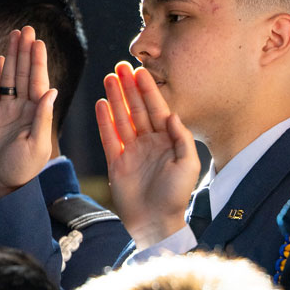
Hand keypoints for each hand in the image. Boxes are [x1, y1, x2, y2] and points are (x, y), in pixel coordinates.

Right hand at [0, 27, 56, 200]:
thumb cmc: (21, 171)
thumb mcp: (37, 146)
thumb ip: (42, 118)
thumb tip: (51, 91)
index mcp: (38, 115)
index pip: (39, 82)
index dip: (38, 61)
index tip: (38, 42)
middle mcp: (23, 109)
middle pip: (25, 74)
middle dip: (26, 52)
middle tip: (27, 29)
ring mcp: (6, 111)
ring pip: (10, 78)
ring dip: (12, 57)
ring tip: (14, 35)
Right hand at [97, 64, 200, 246]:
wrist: (155, 222)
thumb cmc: (176, 196)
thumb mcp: (188, 165)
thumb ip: (181, 138)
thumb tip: (171, 114)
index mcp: (167, 141)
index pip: (156, 109)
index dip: (148, 90)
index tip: (140, 70)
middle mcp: (149, 143)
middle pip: (137, 109)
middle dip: (129, 87)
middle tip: (120, 66)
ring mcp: (131, 152)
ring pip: (122, 119)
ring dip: (115, 98)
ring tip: (108, 78)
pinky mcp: (116, 163)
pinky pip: (109, 137)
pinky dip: (105, 121)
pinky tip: (101, 103)